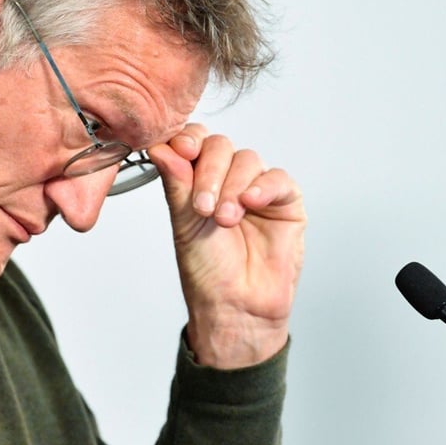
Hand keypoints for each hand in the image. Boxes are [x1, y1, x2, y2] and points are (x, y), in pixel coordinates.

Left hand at [148, 123, 305, 368]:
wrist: (234, 304)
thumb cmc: (207, 269)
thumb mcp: (183, 221)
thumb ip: (176, 182)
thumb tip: (159, 147)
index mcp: (197, 179)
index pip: (194, 141)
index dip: (188, 140)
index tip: (182, 151)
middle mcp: (227, 178)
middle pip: (220, 146)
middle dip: (210, 171)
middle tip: (203, 206)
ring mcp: (256, 188)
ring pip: (247, 159)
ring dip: (233, 186)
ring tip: (225, 219)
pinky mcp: (286, 202)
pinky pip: (278, 179)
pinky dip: (263, 187)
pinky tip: (251, 204)